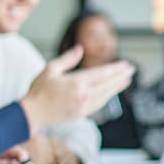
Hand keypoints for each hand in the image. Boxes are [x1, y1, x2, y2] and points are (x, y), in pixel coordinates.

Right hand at [19, 46, 133, 134]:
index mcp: (76, 82)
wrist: (31, 114)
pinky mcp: (82, 114)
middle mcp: (83, 95)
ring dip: (118, 87)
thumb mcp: (50, 69)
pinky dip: (108, 96)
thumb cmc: (38, 91)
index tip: (126, 64)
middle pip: (107, 84)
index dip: (115, 69)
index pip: (102, 74)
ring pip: (106, 95)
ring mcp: (84, 106)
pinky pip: (100, 104)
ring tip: (127, 80)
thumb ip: (68, 59)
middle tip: (132, 70)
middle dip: (121, 76)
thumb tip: (81, 48)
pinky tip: (112, 92)